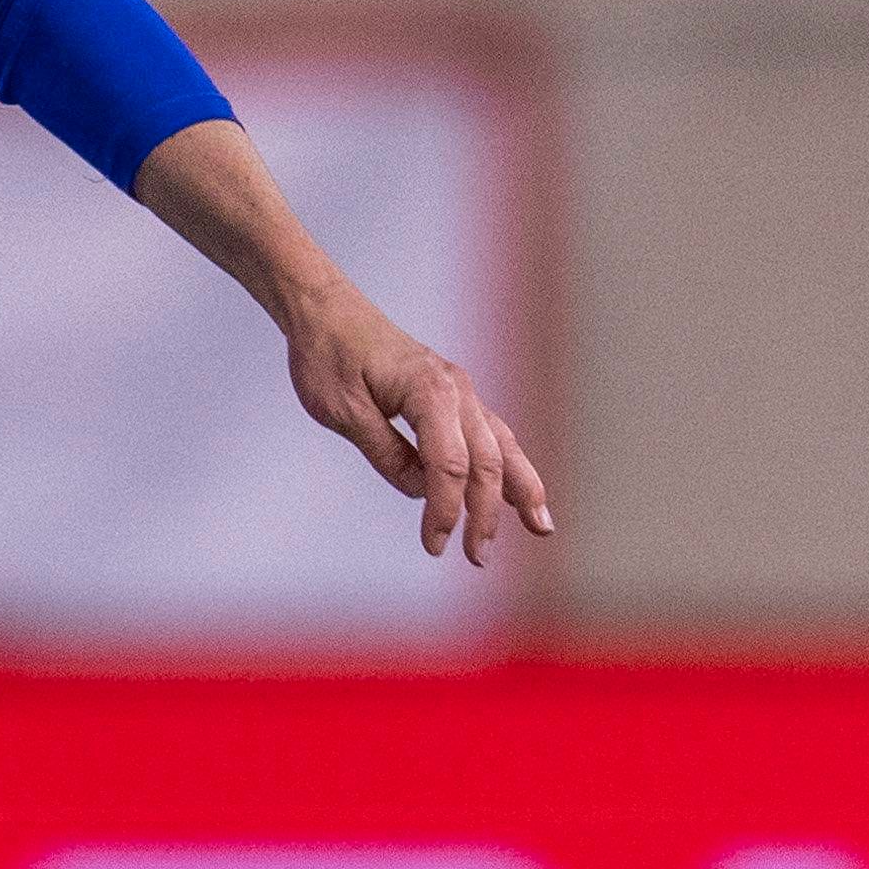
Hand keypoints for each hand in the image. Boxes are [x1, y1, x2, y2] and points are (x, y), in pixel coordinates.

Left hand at [283, 277, 554, 566]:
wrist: (326, 311)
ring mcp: (462, 391)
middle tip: (476, 557)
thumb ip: (385, 452)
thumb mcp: (343, 411)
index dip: (445, 510)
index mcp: (430, 391)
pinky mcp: (455, 397)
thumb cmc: (327, 356)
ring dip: (521, 490)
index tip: (434, 546)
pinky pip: (491, 436)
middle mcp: (457, 389)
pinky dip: (510, 467)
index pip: (448, 465)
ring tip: (542, 529)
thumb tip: (421, 491)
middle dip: (486, 513)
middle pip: (486, 461)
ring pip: (502, 446)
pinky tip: (520, 493)